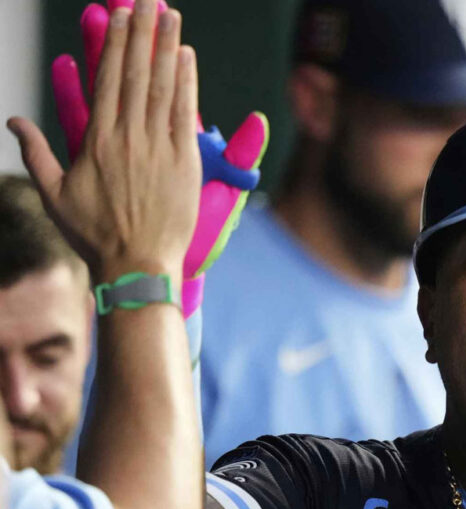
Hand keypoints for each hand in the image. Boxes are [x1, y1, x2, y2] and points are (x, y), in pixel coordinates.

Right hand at [52, 0, 269, 315]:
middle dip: (142, 33)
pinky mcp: (184, 160)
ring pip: (163, 86)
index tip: (122, 16)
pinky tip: (187, 56)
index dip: (116, 44)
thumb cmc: (94, 233)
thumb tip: (12, 119)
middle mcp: (129, 136)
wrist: (137, 263)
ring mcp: (158, 146)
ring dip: (167, 47)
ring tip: (170, 14)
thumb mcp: (54, 193)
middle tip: (148, 0)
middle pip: (137, 73)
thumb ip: (35, 152)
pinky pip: (185, 112)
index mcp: (97, 140)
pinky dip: (187, 82)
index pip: (108, 80)